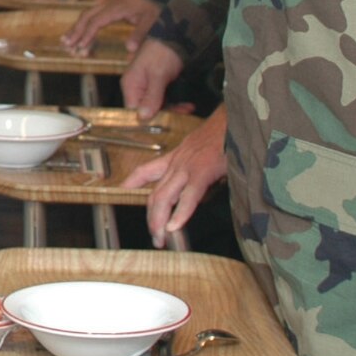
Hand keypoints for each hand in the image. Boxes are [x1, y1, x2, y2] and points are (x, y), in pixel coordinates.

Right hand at [60, 0, 159, 55]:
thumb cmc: (157, 5)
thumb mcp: (152, 19)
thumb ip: (140, 34)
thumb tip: (129, 50)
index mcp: (118, 7)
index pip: (96, 21)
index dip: (87, 34)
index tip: (79, 47)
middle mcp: (110, 3)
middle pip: (87, 16)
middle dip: (76, 31)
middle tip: (66, 45)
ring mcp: (109, 2)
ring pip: (88, 14)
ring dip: (77, 27)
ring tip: (66, 41)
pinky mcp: (111, 3)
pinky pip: (94, 13)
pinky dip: (85, 23)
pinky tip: (80, 32)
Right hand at [118, 37, 185, 120]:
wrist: (176, 36)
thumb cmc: (162, 51)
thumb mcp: (158, 75)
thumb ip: (151, 96)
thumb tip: (142, 116)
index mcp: (130, 84)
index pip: (133, 110)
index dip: (147, 119)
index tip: (163, 123)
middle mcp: (136, 86)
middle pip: (145, 109)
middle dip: (164, 114)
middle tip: (182, 114)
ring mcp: (147, 85)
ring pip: (156, 105)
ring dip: (172, 109)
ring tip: (187, 109)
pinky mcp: (157, 84)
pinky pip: (164, 99)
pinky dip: (175, 103)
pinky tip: (187, 105)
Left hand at [119, 107, 226, 247]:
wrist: (234, 118)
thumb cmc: (223, 134)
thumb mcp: (203, 151)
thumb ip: (197, 171)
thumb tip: (198, 194)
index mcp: (176, 157)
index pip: (146, 170)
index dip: (132, 183)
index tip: (121, 193)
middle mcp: (176, 163)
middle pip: (155, 193)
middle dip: (151, 217)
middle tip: (154, 236)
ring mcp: (187, 167)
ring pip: (165, 196)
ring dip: (159, 221)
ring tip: (159, 238)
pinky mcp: (202, 171)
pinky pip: (188, 196)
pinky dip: (181, 214)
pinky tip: (175, 226)